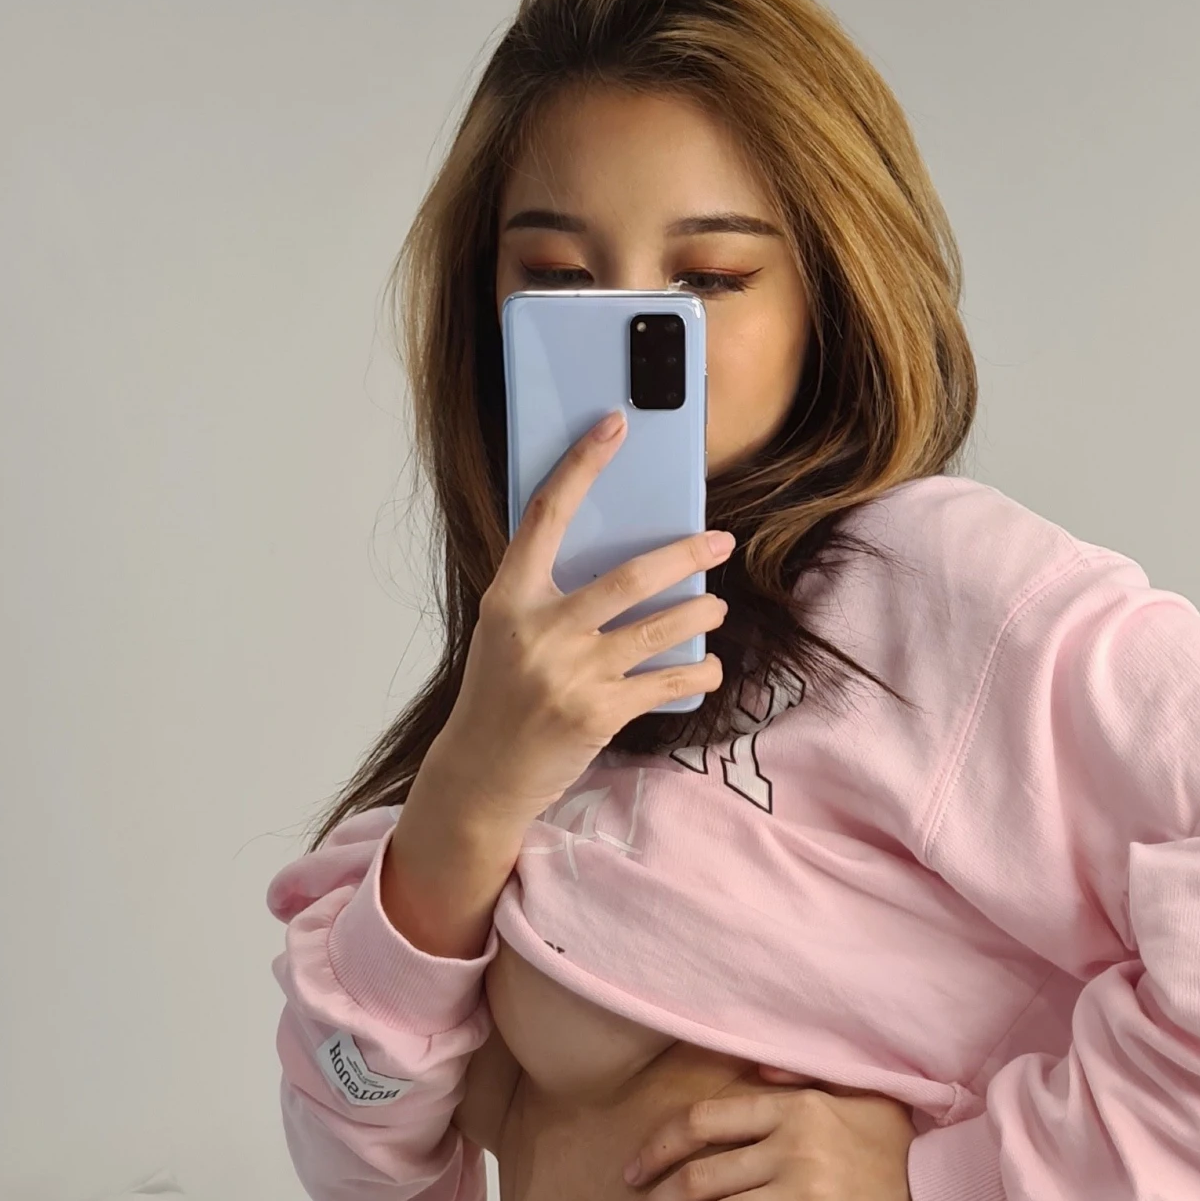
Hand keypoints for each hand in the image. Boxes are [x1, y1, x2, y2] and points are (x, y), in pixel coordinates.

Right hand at [436, 411, 735, 829]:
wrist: (480, 773)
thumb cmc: (499, 696)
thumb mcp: (506, 633)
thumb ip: (547, 597)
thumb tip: (620, 565)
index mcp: (509, 598)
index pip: (546, 515)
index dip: (582, 465)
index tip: (612, 426)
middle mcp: (540, 630)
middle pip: (629, 576)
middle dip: (686, 555)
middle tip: (718, 543)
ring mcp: (571, 673)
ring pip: (659, 629)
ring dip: (700, 614)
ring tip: (712, 609)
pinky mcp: (598, 713)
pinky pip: (666, 682)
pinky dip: (697, 672)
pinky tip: (708, 666)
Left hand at [608, 1065, 952, 1200]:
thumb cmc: (909, 1157)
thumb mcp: (867, 1100)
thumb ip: (810, 1081)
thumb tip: (759, 1075)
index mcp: (797, 1109)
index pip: (703, 1121)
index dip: (657, 1148)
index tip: (631, 1174)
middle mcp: (793, 1149)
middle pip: (695, 1178)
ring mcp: (804, 1199)